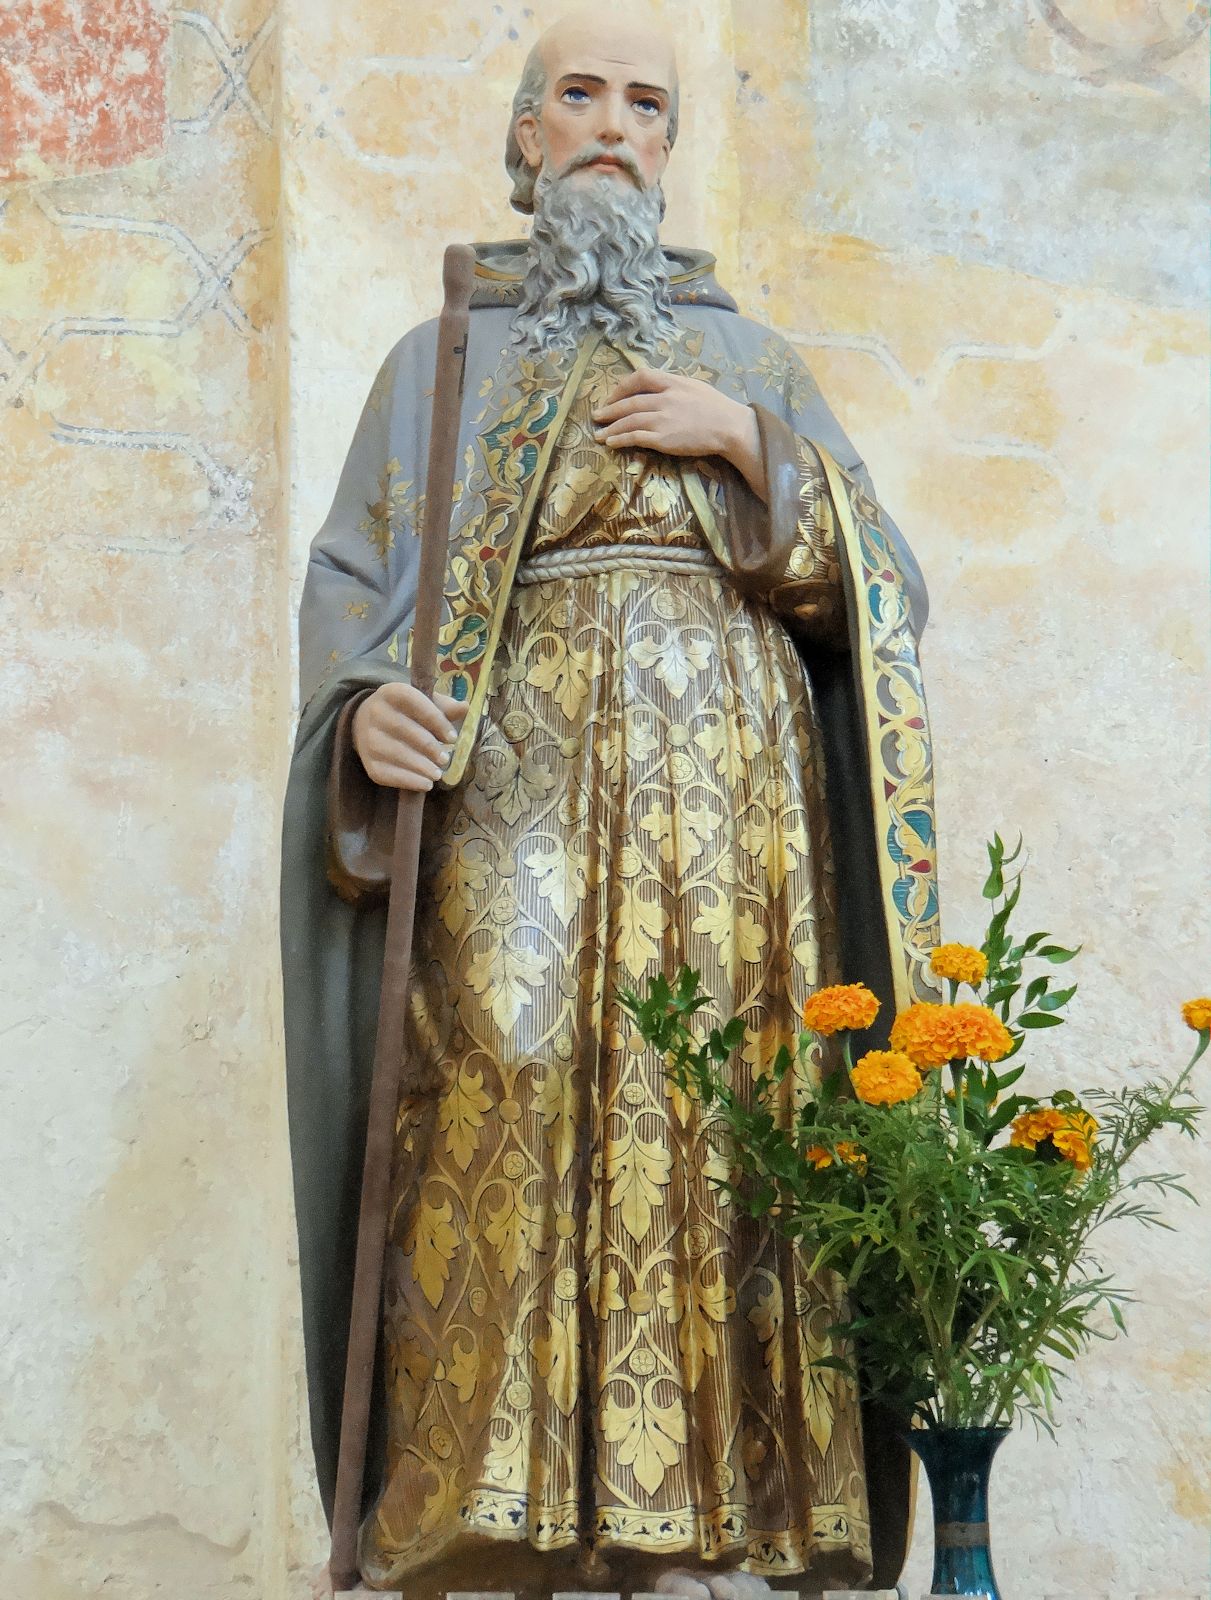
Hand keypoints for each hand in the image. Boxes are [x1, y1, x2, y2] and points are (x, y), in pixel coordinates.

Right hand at [352, 682, 468, 790]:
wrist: (366, 725)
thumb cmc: (405, 713)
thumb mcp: (422, 703)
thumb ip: (444, 707)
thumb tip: (464, 707)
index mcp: (392, 693)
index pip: (417, 704)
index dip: (438, 722)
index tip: (453, 738)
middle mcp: (376, 713)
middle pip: (407, 731)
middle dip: (430, 747)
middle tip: (445, 759)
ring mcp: (369, 739)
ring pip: (399, 754)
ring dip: (423, 767)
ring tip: (438, 773)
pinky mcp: (369, 764)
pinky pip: (390, 775)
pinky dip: (411, 781)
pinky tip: (426, 784)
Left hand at [592, 368, 766, 499]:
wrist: (730, 427)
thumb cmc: (717, 408)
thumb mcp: (695, 387)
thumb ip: (674, 387)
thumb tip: (657, 389)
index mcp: (673, 382)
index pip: (641, 377)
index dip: (622, 386)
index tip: (613, 396)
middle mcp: (665, 398)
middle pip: (630, 401)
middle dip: (610, 409)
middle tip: (596, 416)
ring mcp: (663, 419)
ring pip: (629, 420)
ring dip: (611, 427)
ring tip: (598, 434)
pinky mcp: (664, 438)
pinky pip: (636, 437)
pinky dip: (621, 439)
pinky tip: (612, 442)